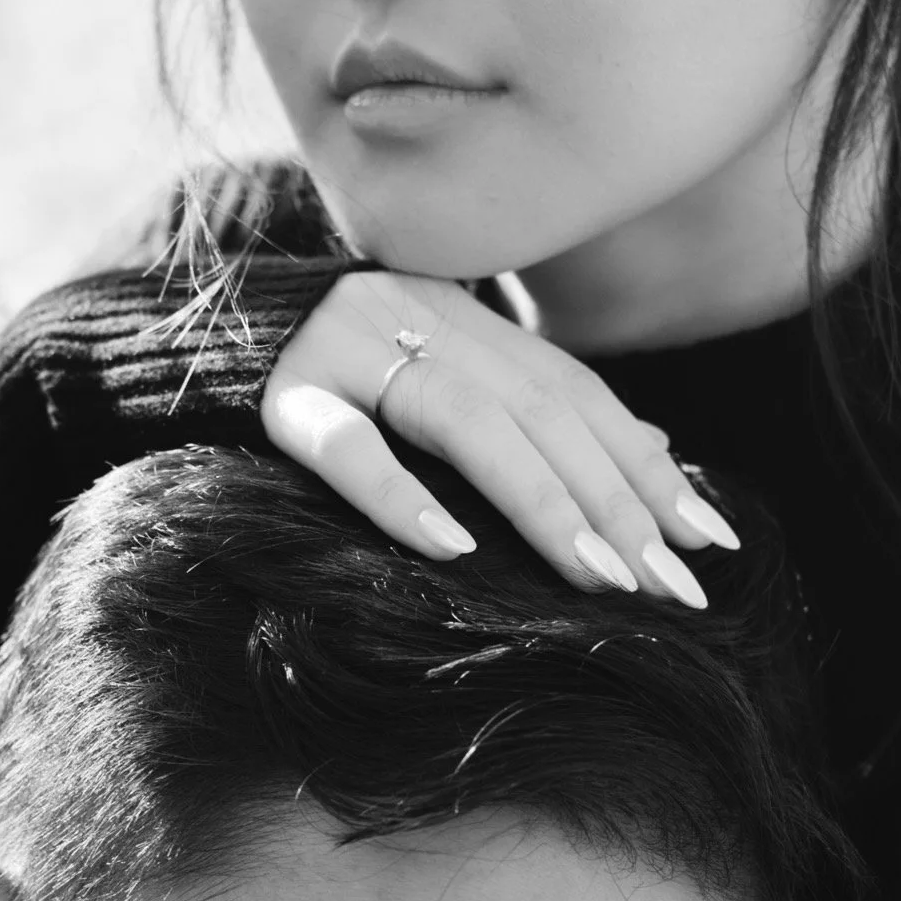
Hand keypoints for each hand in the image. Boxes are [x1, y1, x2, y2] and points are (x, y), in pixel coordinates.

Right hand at [261, 272, 738, 604]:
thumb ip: (540, 410)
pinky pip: (344, 444)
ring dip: (541, 502)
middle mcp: (418, 317)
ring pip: (465, 420)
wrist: (194, 332)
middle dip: (615, 498)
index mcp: (466, 317)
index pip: (575, 392)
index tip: (707, 538)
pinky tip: (451, 549)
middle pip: (538, 409)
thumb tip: (660, 454)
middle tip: (670, 584)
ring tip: (598, 574)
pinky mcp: (278, 396)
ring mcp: (345, 350)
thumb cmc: (340, 381)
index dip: (645, 461)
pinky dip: (401, 494)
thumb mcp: (449, 378)